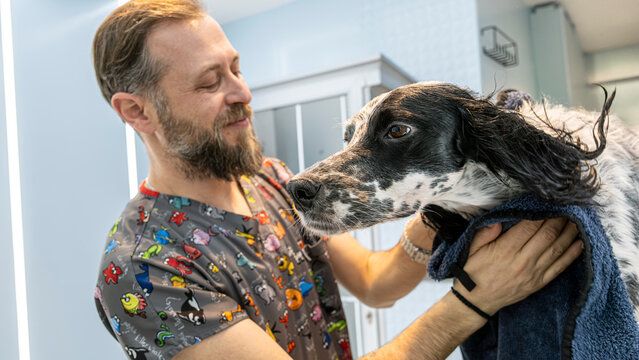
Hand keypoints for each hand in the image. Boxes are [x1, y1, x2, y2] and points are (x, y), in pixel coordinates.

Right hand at [455, 218, 581, 315]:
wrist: (476, 302)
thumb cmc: (472, 272)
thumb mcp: (471, 249)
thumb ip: (484, 233)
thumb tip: (499, 219)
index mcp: (504, 250)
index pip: (529, 226)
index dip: (542, 212)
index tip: (550, 201)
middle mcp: (522, 262)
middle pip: (547, 235)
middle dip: (560, 218)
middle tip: (568, 206)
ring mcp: (533, 274)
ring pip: (557, 249)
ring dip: (569, 233)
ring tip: (578, 219)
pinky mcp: (538, 283)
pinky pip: (560, 267)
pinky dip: (572, 254)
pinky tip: (580, 242)